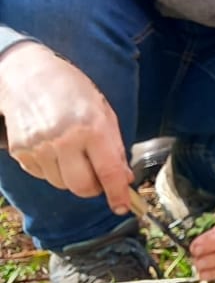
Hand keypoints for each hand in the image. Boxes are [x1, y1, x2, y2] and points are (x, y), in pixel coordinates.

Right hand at [0, 41, 134, 209]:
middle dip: (94, 188)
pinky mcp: (21, 152)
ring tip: (73, 152)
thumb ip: (115, 146)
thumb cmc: (72, 90)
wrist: (27, 76)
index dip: (118, 194)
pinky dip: (53, 169)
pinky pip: (42, 176)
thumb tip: (124, 178)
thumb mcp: (103, 111)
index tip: (123, 206)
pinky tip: (54, 148)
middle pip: (82, 187)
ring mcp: (39, 147)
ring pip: (61, 184)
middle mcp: (64, 140)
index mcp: (92, 127)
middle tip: (98, 176)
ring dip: (72, 177)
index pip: (109, 172)